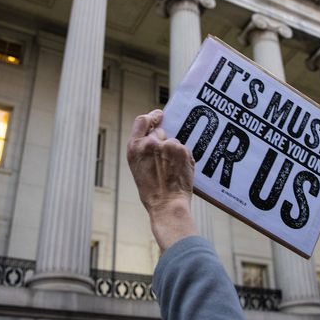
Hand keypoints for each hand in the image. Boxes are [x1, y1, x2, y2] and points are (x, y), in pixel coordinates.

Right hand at [126, 109, 198, 250]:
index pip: (142, 121)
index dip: (152, 116)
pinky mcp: (182, 150)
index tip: (159, 115)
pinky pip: (184, 150)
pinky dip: (184, 159)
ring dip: (175, 153)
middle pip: (160, 132)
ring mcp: (167, 145)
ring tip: (172, 171)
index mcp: (134, 147)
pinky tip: (180, 172)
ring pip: (174, 143)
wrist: (167, 204)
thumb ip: (144, 150)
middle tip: (166, 159)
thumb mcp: (139, 167)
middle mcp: (150, 143)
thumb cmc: (152, 191)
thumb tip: (157, 137)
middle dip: (164, 142)